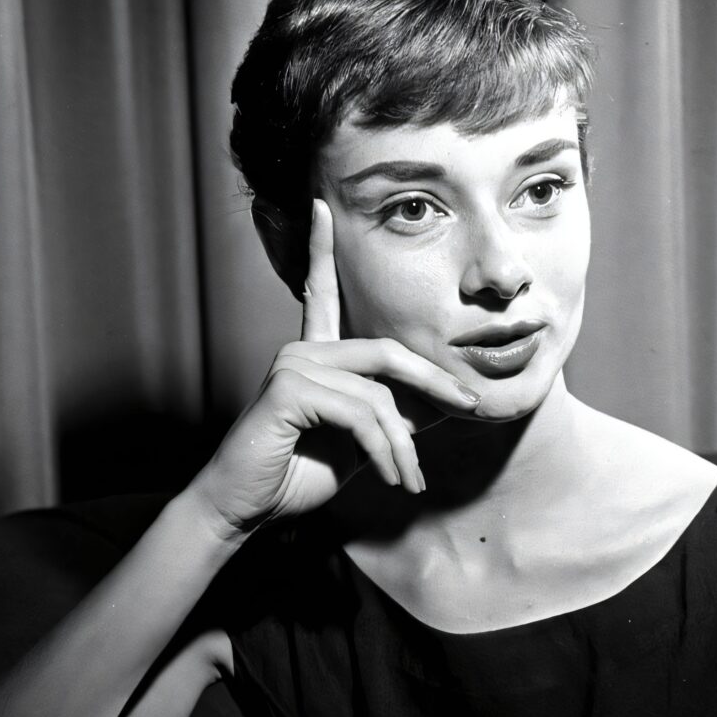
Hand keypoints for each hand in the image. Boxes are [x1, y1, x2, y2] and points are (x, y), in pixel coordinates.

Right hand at [189, 199, 481, 536]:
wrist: (246, 510)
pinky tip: (389, 478)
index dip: (321, 249)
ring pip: (379, 394)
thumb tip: (445, 401)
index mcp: (316, 355)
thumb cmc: (297, 474)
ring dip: (404, 445)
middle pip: (388, 351)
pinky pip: (361, 413)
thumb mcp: (361, 444)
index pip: (321, 292)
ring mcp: (292, 364)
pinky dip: (384, 450)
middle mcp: (302, 350)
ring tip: (409, 480)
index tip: (321, 206)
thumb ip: (394, 418)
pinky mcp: (288, 389)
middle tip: (470, 406)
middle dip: (436, 382)